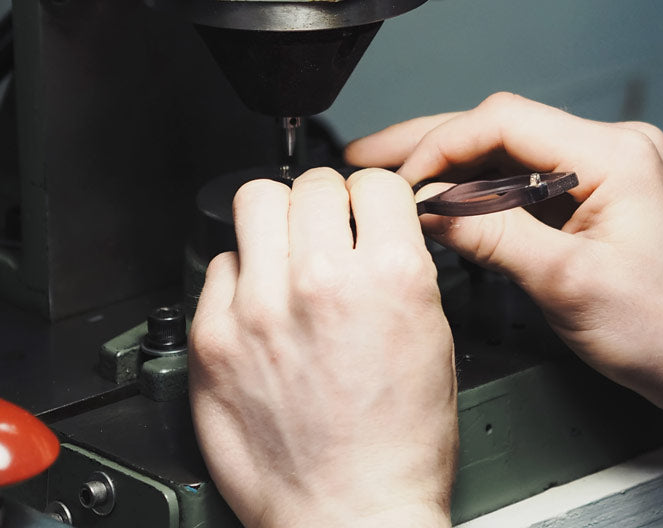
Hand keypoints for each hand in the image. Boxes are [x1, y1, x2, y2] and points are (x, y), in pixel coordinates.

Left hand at [189, 168, 455, 527]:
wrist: (352, 512)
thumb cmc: (400, 446)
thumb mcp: (434, 340)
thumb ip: (403, 271)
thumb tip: (377, 232)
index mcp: (391, 277)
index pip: (375, 182)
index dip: (376, 198)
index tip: (370, 212)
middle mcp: (321, 282)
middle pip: (311, 184)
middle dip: (326, 202)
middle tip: (329, 230)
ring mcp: (259, 307)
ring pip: (254, 203)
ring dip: (278, 222)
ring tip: (289, 252)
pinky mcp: (213, 338)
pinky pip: (220, 268)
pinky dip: (244, 276)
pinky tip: (263, 305)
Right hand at [346, 93, 662, 433]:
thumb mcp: (565, 283)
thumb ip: (491, 235)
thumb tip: (429, 205)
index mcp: (615, 155)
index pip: (505, 121)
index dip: (441, 145)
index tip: (401, 178)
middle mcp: (616, 148)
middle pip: (505, 129)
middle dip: (435, 145)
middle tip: (371, 157)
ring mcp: (610, 170)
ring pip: (514, 154)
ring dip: (457, 168)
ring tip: (395, 178)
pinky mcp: (603, 195)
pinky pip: (533, 181)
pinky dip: (488, 193)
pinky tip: (448, 201)